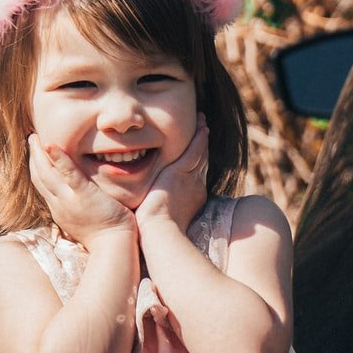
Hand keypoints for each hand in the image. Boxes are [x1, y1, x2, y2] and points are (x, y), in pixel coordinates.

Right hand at [28, 133, 135, 249]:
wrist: (113, 247)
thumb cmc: (105, 235)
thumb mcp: (83, 220)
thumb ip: (77, 207)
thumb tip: (77, 198)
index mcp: (59, 209)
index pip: (42, 185)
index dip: (36, 167)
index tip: (34, 153)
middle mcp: (59, 204)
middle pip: (39, 177)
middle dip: (33, 157)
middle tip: (31, 138)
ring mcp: (69, 200)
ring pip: (47, 174)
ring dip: (39, 154)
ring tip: (35, 136)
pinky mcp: (84, 195)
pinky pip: (68, 174)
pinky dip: (59, 159)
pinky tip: (51, 145)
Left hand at [135, 113, 208, 233]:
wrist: (159, 231)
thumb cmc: (154, 229)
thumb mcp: (161, 213)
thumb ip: (159, 203)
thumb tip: (149, 203)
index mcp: (192, 195)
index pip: (195, 172)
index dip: (197, 159)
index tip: (196, 149)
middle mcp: (196, 185)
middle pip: (201, 159)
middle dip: (202, 144)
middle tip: (203, 128)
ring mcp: (191, 178)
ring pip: (200, 152)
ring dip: (202, 135)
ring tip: (202, 121)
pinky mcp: (182, 172)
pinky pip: (195, 151)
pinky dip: (199, 139)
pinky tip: (202, 127)